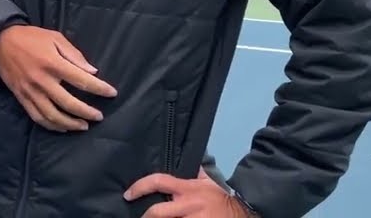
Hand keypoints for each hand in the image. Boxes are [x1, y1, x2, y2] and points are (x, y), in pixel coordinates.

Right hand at [0, 24, 116, 131]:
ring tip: (83, 126)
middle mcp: (42, 80)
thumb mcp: (55, 38)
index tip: (112, 93)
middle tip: (99, 116)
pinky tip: (63, 127)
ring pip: (53, 115)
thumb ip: (74, 55)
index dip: (99, 88)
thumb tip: (92, 71)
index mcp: (52, 63)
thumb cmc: (31, 37)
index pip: (81, 80)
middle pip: (69, 103)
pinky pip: (37, 117)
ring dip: (70, 124)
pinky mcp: (21, 97)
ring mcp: (30, 91)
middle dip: (87, 112)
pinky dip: (52, 126)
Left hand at [124, 171, 253, 216]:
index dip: (140, 187)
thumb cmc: (221, 198)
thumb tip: (186, 157)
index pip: (159, 181)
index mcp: (187, 189)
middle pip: (157, 212)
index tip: (128, 194)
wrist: (242, 213)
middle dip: (146, 217)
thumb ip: (195, 172)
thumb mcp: (208, 182)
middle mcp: (187, 205)